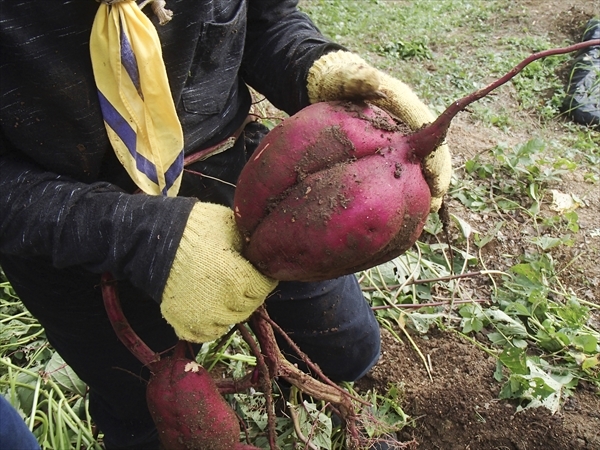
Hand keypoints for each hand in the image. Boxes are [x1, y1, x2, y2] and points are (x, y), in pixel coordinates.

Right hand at [160, 202, 276, 342]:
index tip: (261, 270)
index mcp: (237, 279)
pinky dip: (212, 324)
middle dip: (251, 292)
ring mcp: (201, 316)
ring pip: (231, 321)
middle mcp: (222, 303)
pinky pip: (207, 334)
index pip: (264, 287)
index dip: (265, 277)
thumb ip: (250, 244)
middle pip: (250, 305)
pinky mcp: (183, 322)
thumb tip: (262, 253)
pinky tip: (212, 308)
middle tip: (244, 280)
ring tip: (227, 292)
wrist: (154, 238)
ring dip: (233, 308)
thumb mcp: (231, 226)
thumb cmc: (195, 227)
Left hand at [307, 50, 451, 211]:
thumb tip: (372, 80)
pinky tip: (396, 207)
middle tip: (432, 206)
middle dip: (434, 179)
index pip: (431, 134)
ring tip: (422, 212)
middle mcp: (404, 122)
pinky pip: (396, 169)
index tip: (438, 184)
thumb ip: (357, 78)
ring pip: (415, 164)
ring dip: (420, 186)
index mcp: (404, 105)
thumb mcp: (344, 78)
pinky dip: (402, 186)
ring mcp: (393, 136)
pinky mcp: (380, 148)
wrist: (322, 84)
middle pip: (429, 154)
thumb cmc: (336, 80)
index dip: (437, 161)